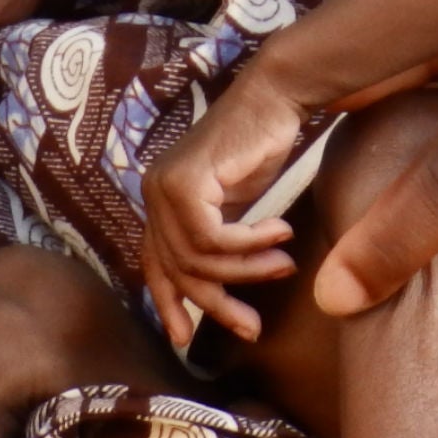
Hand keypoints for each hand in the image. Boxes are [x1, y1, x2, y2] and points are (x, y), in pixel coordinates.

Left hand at [139, 68, 303, 347]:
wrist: (274, 100)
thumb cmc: (261, 150)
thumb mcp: (236, 209)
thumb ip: (218, 243)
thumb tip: (218, 294)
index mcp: (160, 203)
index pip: (155, 265)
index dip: (168, 303)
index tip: (185, 337)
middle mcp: (154, 194)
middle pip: (177, 270)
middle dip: (217, 304)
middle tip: (252, 326)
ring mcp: (164, 187)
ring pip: (197, 259)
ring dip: (246, 272)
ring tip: (283, 264)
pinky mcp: (185, 181)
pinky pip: (213, 239)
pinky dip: (250, 245)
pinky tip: (281, 233)